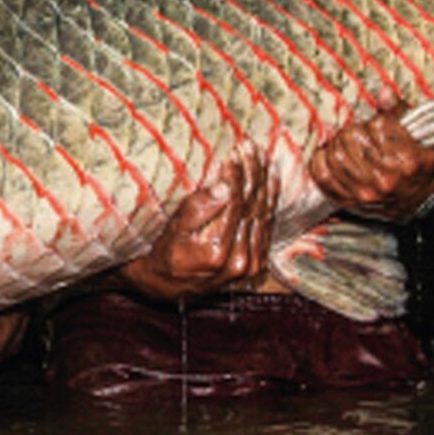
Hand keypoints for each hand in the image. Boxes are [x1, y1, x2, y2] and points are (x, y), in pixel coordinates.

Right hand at [120, 145, 275, 301]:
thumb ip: (196, 210)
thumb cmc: (163, 255)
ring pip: (262, 213)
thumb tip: (224, 187)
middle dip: (252, 173)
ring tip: (259, 156)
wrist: (166, 287)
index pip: (235, 203)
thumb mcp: (170, 232)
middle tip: (249, 146)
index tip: (235, 151)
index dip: (236, 175)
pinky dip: (269, 200)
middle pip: (252, 206)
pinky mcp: (257, 262)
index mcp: (219, 252)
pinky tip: (270, 180)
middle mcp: (241, 260)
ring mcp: (252, 263)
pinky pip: (267, 225)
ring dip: (263, 182)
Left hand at [308, 105, 433, 221]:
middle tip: (362, 137)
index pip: (378, 125)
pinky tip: (329, 156)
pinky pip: (322, 174)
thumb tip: (384, 93)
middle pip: (352, 136)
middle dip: (356, 131)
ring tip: (349, 146)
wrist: (420, 203)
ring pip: (336, 153)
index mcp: (408, 161)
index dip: (377, 122)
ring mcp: (365, 192)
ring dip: (339, 145)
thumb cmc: (418, 166)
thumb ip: (400, 113)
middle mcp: (386, 179)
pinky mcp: (348, 200)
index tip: (380, 128)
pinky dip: (321, 161)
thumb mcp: (420, 139)